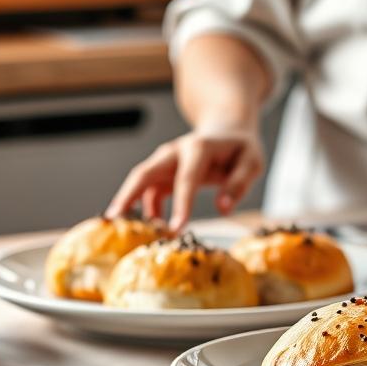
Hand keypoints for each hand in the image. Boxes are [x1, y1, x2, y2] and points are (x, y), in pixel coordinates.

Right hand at [106, 126, 263, 229]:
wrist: (227, 131)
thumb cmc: (240, 149)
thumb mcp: (251, 162)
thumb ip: (238, 184)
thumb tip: (223, 208)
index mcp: (199, 148)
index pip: (187, 179)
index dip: (181, 204)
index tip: (176, 228)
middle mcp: (175, 152)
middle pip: (145, 173)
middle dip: (129, 195)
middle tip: (115, 220)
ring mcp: (165, 161)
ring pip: (140, 182)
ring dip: (131, 206)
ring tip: (127, 233)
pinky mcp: (163, 173)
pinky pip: (148, 192)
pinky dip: (145, 210)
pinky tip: (151, 230)